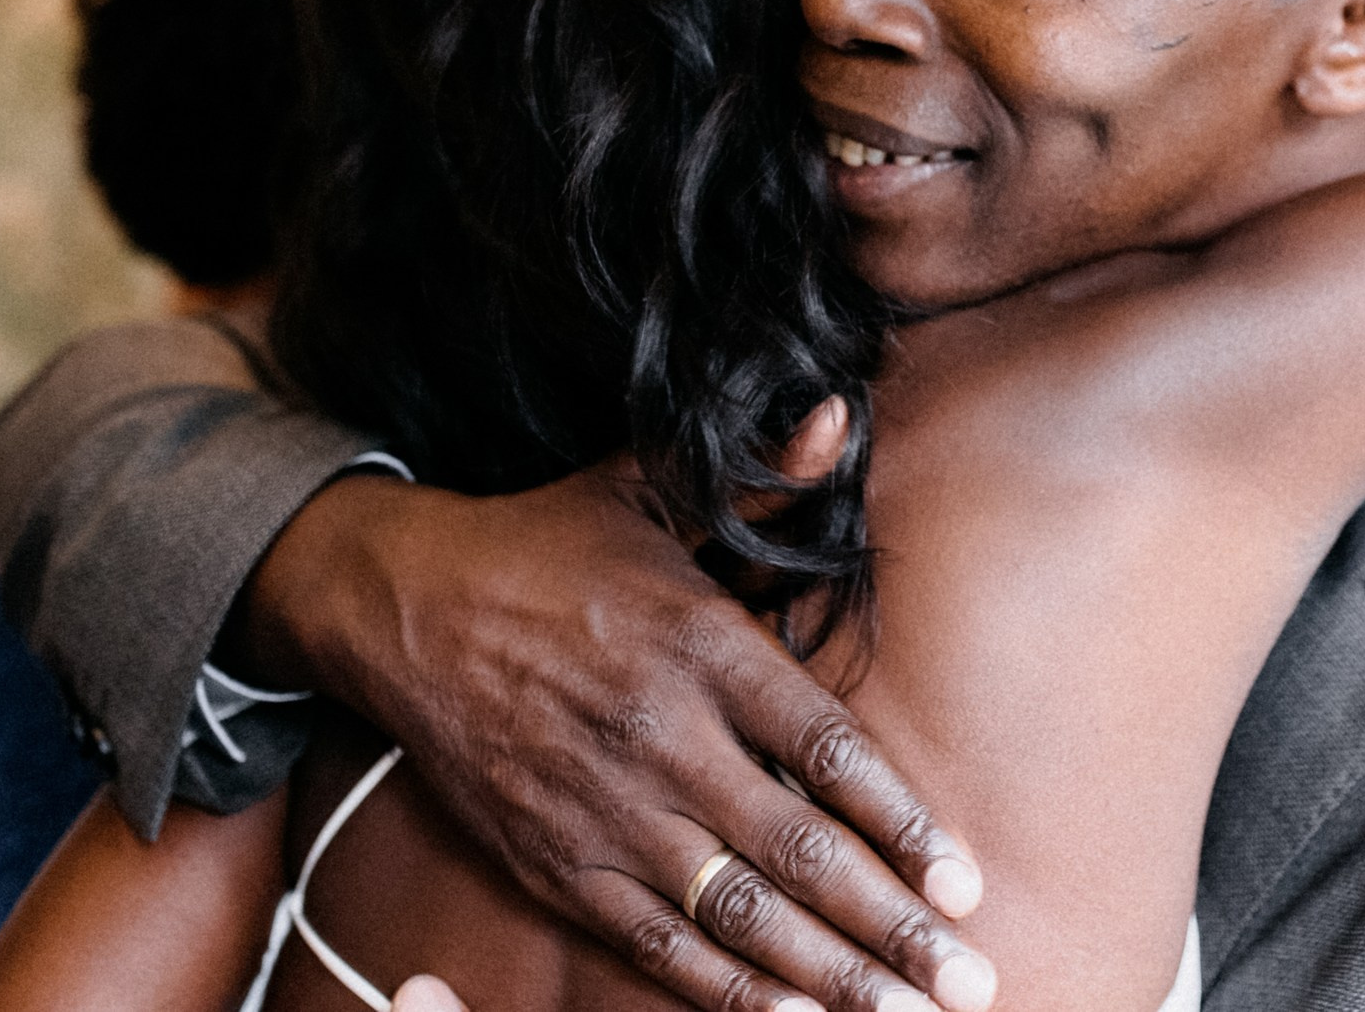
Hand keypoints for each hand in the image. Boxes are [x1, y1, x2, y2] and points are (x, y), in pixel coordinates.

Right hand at [246, 468, 994, 1011]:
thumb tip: (843, 411)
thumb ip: (760, 476)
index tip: (963, 885)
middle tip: (967, 981)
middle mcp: (662, 739)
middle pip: (797, 853)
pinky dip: (722, 989)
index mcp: (700, 647)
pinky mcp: (556, 859)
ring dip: (825, 975)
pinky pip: (652, 941)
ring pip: (734, 914)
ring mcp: (606, 810)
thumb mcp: (646, 492)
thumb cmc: (543, 548)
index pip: (823, 752)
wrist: (397, 606)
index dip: (900, 824)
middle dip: (888, 928)